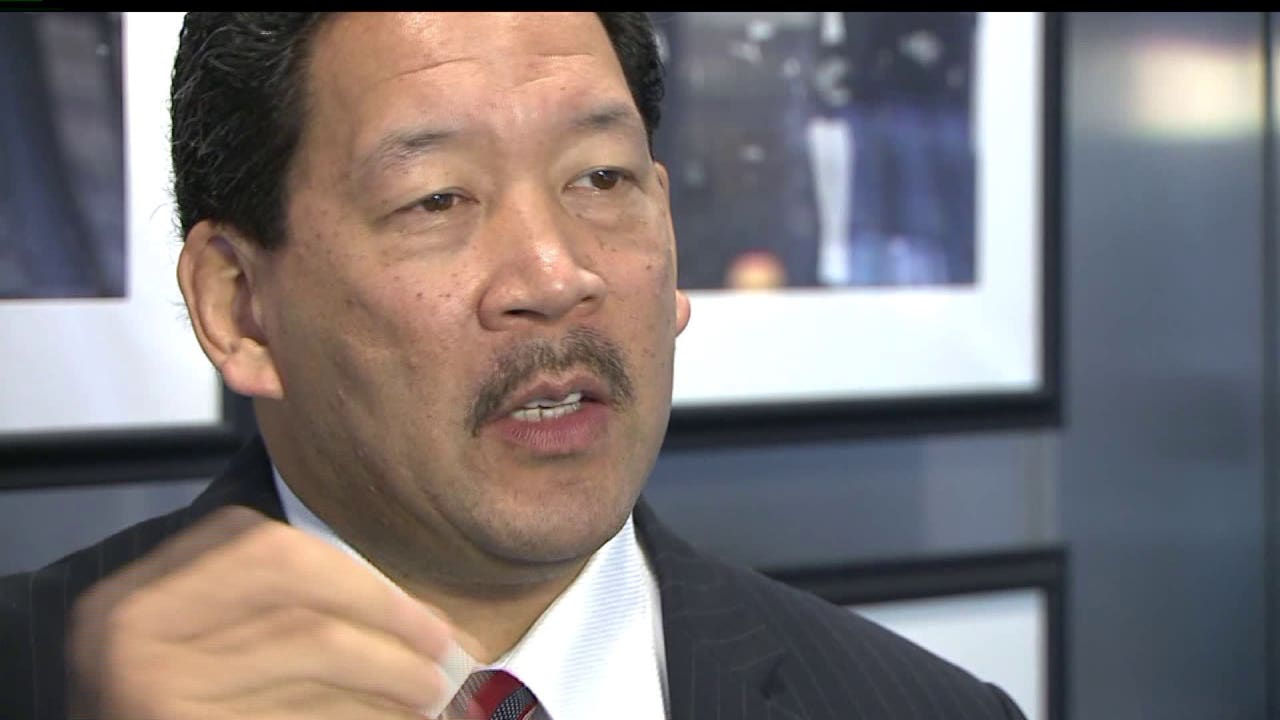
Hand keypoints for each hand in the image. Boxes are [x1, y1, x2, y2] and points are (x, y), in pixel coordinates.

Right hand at [67, 506, 454, 719]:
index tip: (418, 612)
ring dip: (387, 681)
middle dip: (389, 630)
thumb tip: (402, 616)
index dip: (360, 581)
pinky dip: (356, 718)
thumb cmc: (169, 705)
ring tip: (429, 693)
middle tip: (445, 653)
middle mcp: (131, 641)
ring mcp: (154, 697)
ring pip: (309, 667)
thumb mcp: (195, 643)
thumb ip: (270, 611)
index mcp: (136, 598)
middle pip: (301, 614)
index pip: (272, 555)